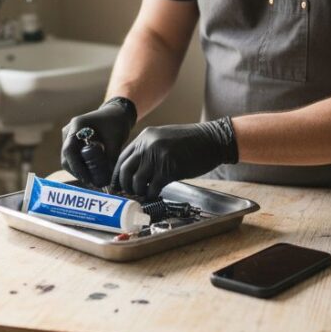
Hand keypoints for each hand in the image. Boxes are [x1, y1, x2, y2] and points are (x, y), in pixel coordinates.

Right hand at [60, 98, 136, 185]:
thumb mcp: (115, 141)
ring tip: (92, 180)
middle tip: (91, 183)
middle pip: (66, 157)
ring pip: (67, 158)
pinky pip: (72, 156)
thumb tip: (109, 181)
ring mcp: (68, 135)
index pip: (69, 150)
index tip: (88, 179)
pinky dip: (79, 165)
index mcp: (77, 126)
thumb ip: (111, 160)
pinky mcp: (72, 140)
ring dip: (77, 170)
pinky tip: (90, 173)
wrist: (116, 113)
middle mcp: (69, 130)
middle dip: (77, 172)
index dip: (76, 167)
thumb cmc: (117, 124)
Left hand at [112, 117, 238, 197]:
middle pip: (125, 170)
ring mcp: (157, 156)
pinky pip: (152, 187)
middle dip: (124, 185)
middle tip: (128, 193)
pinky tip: (154, 195)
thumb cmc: (191, 142)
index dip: (117, 173)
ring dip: (138, 191)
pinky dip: (151, 194)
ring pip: (137, 180)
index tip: (117, 184)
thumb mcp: (164, 139)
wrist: (213, 140)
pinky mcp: (169, 169)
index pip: (122, 157)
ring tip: (143, 195)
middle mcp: (148, 145)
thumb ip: (149, 150)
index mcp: (145, 136)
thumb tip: (136, 169)